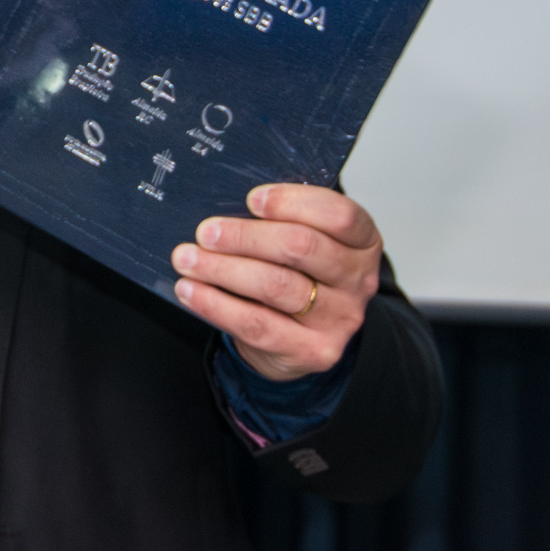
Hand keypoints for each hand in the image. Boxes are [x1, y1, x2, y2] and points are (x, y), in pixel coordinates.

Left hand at [169, 184, 382, 381]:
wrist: (303, 336)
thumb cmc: (297, 272)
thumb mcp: (303, 237)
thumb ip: (280, 218)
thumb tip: (223, 199)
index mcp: (362, 241)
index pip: (340, 216)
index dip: (293, 202)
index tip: (252, 200)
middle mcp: (358, 280)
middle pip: (301, 248)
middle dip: (246, 236)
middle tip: (206, 232)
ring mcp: (339, 319)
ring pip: (275, 286)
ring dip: (223, 268)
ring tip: (187, 258)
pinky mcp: (312, 351)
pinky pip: (256, 324)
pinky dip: (216, 304)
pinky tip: (190, 290)